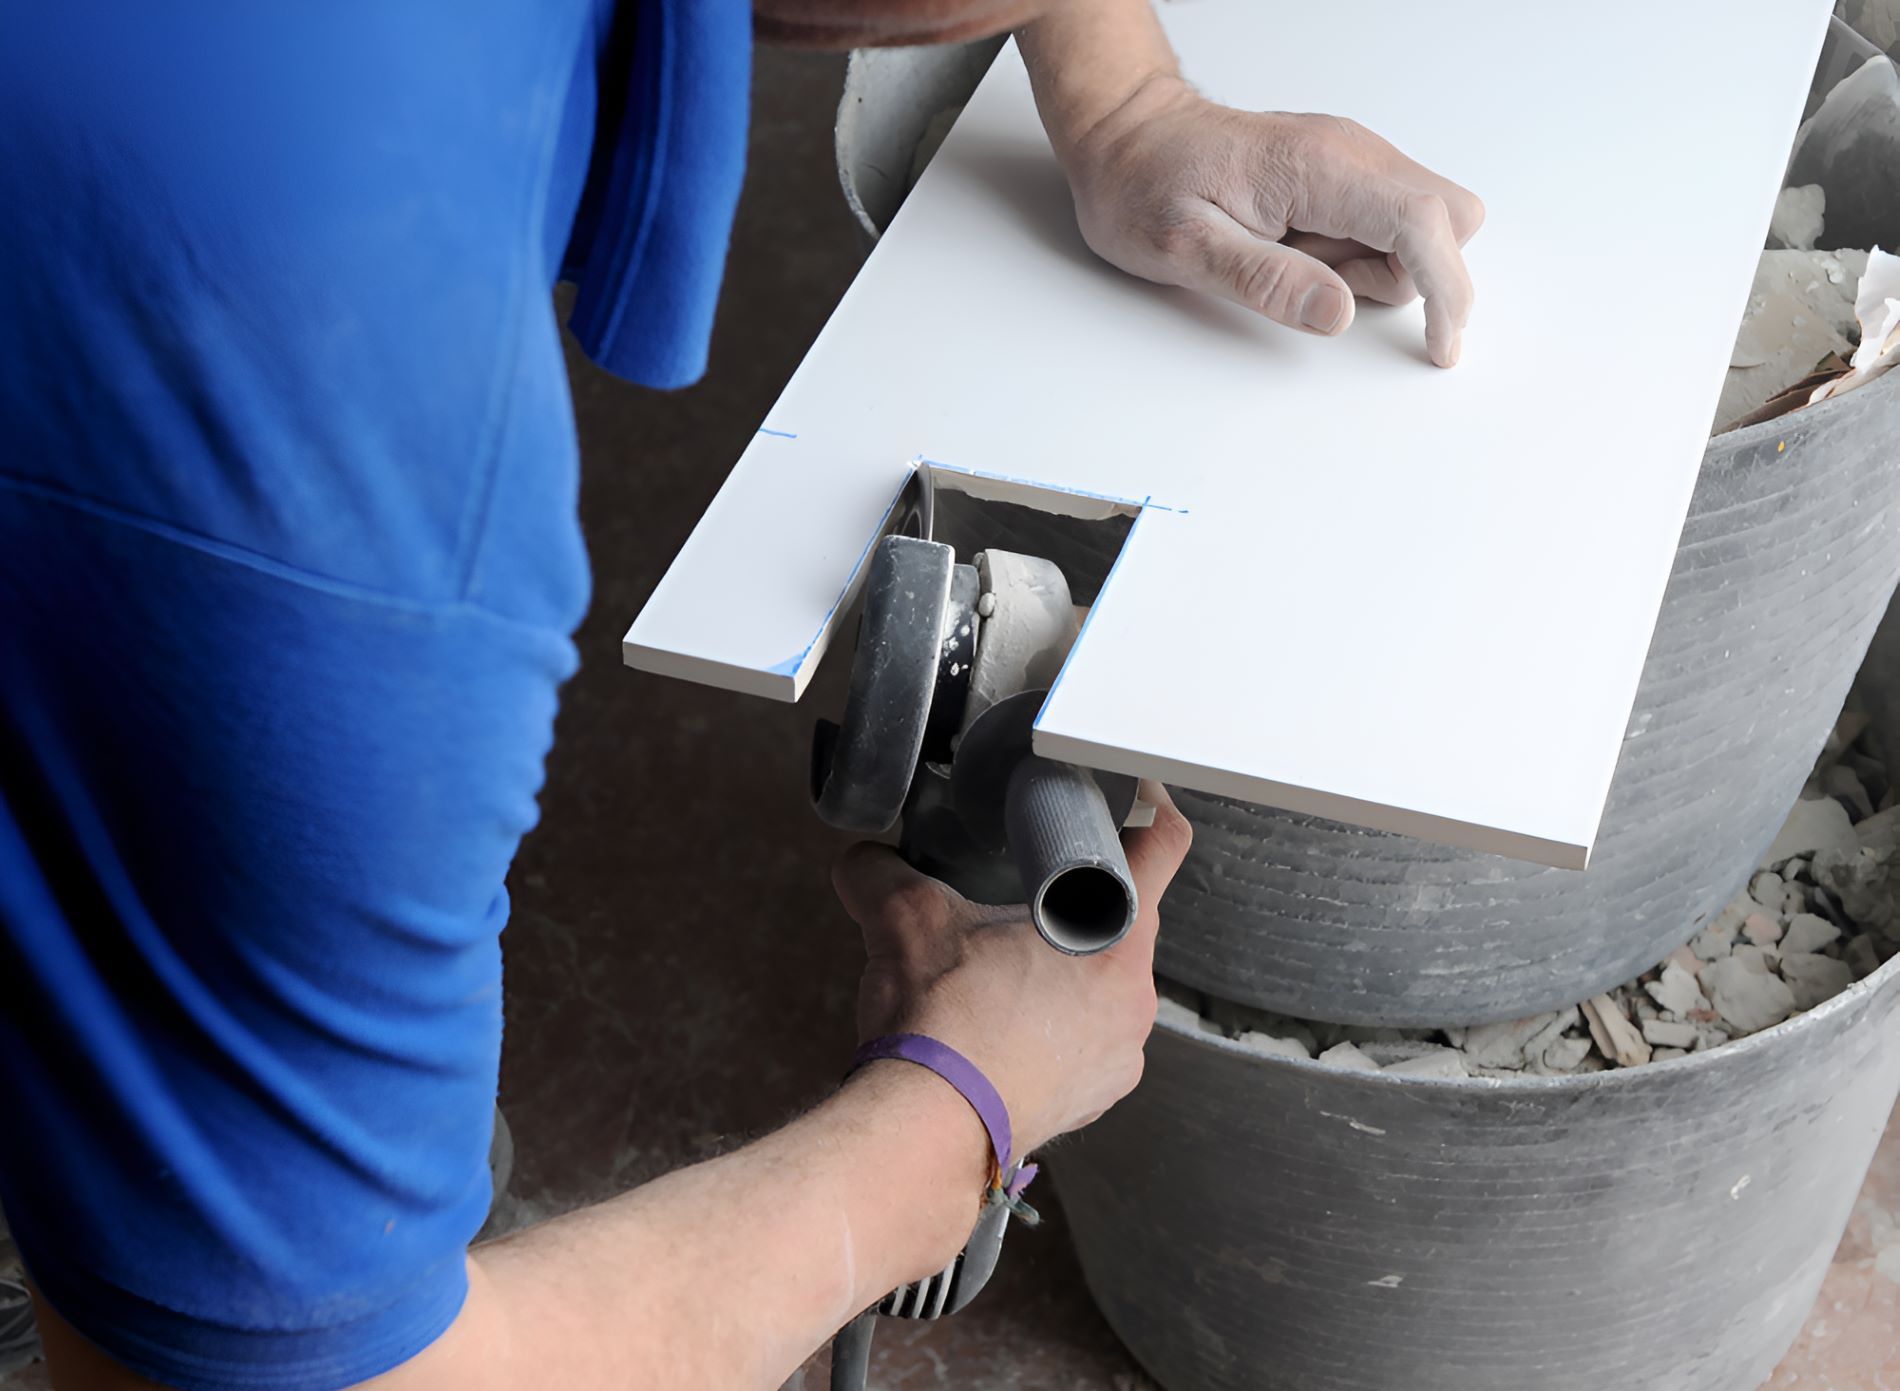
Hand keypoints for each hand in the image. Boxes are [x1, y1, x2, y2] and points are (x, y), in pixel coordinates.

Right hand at [831, 783, 1192, 1158]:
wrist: (926, 1131)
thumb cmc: (940, 1024)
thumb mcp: (904, 917)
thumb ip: (882, 871)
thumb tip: (861, 860)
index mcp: (1117, 937)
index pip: (1163, 847)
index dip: (1149, 808)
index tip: (1132, 794)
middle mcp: (1135, 998)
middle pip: (1126, 921)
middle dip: (1079, 903)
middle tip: (1028, 892)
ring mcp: (1121, 1056)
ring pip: (1104, 986)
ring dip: (1065, 970)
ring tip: (1004, 970)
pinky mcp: (1094, 1097)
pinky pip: (1086, 1041)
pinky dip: (1054, 1026)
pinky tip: (1004, 1024)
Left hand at [1055, 77, 1484, 367]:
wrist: (1125, 138)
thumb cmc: (1144, 187)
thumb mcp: (1185, 248)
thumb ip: (1266, 281)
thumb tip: (1338, 314)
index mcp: (1318, 167)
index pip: (1424, 221)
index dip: (1447, 289)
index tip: (1440, 345)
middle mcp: (1349, 150)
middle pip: (1444, 221)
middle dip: (1405, 274)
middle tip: (1313, 280)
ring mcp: (1350, 157)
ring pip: (1419, 226)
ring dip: (1369, 266)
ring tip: (1284, 258)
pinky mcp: (1343, 171)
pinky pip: (1386, 221)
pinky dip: (1354, 252)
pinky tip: (1293, 249)